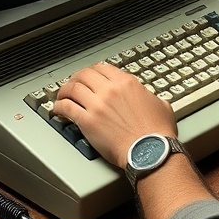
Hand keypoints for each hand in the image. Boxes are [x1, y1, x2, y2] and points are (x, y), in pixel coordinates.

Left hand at [53, 63, 176, 168]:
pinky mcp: (88, 121)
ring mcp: (97, 105)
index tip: (88, 76)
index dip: (92, 71)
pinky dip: (59, 106)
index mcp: (127, 83)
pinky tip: (57, 108)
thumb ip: (150, 96)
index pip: (102, 68)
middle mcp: (110, 90)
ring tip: (61, 95)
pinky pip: (67, 107)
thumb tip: (150, 98)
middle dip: (75, 78)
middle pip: (84, 75)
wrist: (150, 150)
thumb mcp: (161, 105)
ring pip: (72, 88)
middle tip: (72, 83)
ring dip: (64, 90)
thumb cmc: (157, 132)